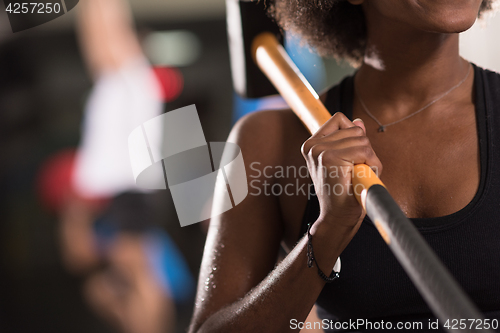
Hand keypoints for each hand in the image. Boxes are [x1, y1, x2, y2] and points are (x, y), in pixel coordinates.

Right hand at [301, 112, 382, 229]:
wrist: (337, 217)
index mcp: (312, 144)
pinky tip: (360, 178)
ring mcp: (320, 151)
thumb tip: (358, 122)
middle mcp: (312, 145)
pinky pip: (364, 150)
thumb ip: (349, 140)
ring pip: (362, 140)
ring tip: (357, 176)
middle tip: (355, 171)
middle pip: (355, 129)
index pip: (339, 119)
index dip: (353, 134)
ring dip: (369, 159)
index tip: (351, 157)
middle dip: (364, 149)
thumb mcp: (345, 161)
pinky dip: (371, 164)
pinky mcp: (330, 158)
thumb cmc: (342, 192)